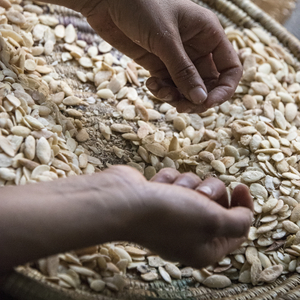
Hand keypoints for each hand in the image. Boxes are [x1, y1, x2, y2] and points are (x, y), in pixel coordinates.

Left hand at [81, 0, 241, 112]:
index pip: (230, 67)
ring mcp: (175, 54)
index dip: (224, 89)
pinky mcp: (155, 60)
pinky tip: (150, 85)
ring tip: (160, 93)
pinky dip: (162, 90)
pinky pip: (167, 84)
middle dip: (197, 97)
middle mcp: (196, 44)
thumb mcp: (165, 38)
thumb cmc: (140, 4)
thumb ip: (183, 71)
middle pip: (209, 82)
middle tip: (180, 105)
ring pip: (187, 86)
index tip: (207, 103)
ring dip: (177, 96)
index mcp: (208, 32)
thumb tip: (202, 100)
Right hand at [108, 166, 252, 268]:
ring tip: (174, 190)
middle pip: (217, 205)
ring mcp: (172, 217)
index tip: (241, 186)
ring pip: (196, 188)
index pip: (237, 229)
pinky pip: (176, 181)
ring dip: (187, 183)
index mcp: (205, 250)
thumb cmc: (169, 215)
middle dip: (210, 191)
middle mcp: (189, 236)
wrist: (122, 202)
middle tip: (200, 194)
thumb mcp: (213, 221)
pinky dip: (169, 180)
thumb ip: (238, 222)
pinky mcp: (157, 199)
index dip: (243, 207)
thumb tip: (246, 216)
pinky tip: (156, 187)